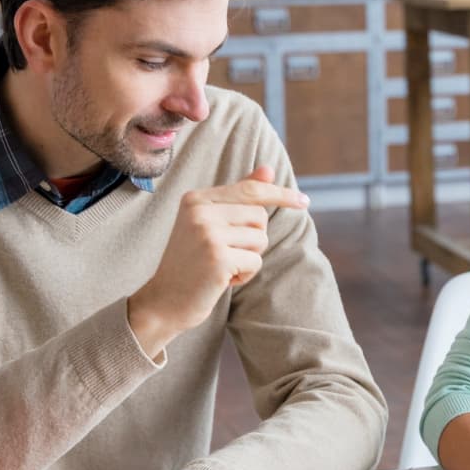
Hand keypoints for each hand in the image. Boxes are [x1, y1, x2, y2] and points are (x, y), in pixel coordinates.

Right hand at [128, 166, 308, 355]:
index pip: (250, 190)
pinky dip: (245, 275)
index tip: (304, 201)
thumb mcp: (210, 224)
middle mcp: (199, 211)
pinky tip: (222, 280)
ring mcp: (207, 234)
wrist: (165, 300)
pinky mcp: (217, 258)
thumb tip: (267, 169)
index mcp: (196, 198)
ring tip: (222, 266)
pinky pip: (255, 261)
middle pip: (260, 216)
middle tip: (225, 253)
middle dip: (253, 238)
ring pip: (260, 239)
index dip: (280, 194)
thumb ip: (238, 196)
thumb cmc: (192, 261)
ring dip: (249, 258)